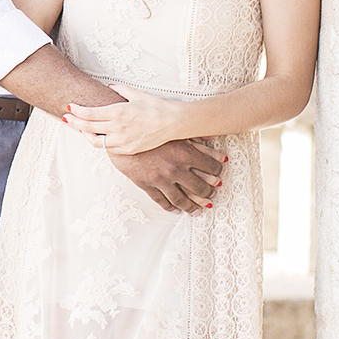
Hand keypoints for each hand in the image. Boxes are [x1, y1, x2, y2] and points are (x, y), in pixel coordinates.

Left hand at [63, 90, 177, 155]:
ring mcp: (122, 141)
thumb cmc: (155, 106)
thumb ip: (120, 90)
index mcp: (118, 112)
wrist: (172, 123)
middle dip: (74, 122)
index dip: (76, 111)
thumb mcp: (136, 94)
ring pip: (95, 142)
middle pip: (87, 127)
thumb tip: (109, 86)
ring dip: (85, 135)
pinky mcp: (128, 149)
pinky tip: (97, 136)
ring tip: (80, 129)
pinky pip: (108, 148)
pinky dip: (100, 142)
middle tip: (66, 118)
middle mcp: (118, 128)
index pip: (89, 113)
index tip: (69, 106)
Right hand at [66, 128, 225, 215]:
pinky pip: (161, 200)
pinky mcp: (146, 184)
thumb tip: (214, 138)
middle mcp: (174, 168)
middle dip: (208, 192)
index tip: (220, 175)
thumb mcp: (173, 129)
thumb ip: (195, 136)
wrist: (119, 133)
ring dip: (192, 205)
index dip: (217, 172)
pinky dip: (170, 207)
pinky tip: (176, 210)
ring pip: (181, 198)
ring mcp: (160, 179)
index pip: (210, 166)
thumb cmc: (146, 128)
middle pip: (199, 186)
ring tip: (198, 210)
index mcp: (184, 152)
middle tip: (212, 195)